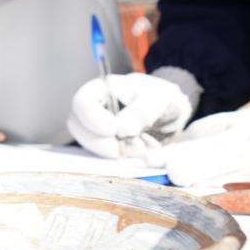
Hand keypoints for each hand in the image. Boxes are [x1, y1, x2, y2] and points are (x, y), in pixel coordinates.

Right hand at [66, 67, 200, 157]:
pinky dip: (120, 159)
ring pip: (89, 145)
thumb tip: (121, 130)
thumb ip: (141, 111)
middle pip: (78, 126)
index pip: (82, 102)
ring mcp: (98, 130)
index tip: (112, 130)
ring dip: (111, 152)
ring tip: (138, 148)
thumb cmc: (163, 99)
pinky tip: (138, 152)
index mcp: (103, 89)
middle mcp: (95, 110)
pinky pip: (103, 157)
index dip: (91, 117)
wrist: (172, 117)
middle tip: (118, 150)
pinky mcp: (106, 147)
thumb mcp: (159, 99)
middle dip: (97, 142)